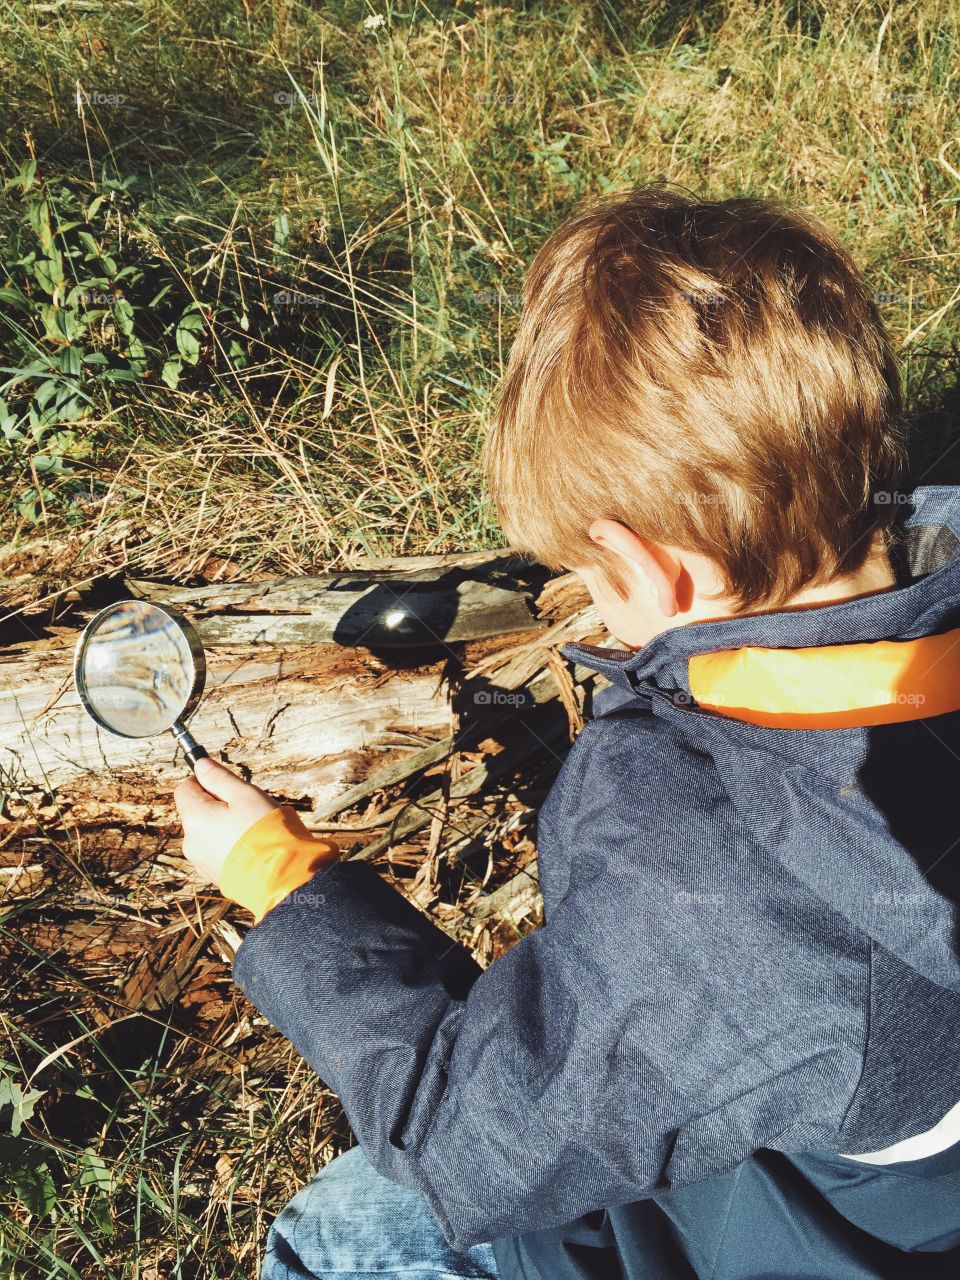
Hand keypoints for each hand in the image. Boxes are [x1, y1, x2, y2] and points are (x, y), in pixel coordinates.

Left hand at [173, 756, 279, 886]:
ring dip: (222, 826)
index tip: (227, 787)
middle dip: (216, 806)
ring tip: (250, 831)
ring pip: (206, 832)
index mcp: (194, 817)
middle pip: (195, 811)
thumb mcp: (245, 794)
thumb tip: (201, 765)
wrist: (278, 875)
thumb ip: (219, 778)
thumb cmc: (264, 830)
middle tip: (245, 809)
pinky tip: (248, 847)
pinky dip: (227, 845)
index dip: (205, 782)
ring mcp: (200, 860)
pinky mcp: (212, 874)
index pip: (185, 788)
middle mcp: (190, 840)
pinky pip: (214, 851)